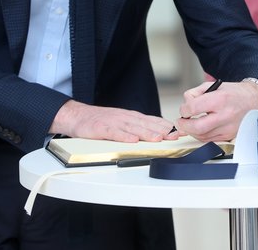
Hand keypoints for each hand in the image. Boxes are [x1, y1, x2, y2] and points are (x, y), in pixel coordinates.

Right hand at [49, 100, 177, 141]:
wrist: (77, 116)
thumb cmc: (101, 120)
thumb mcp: (122, 121)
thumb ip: (138, 127)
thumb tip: (158, 133)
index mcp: (131, 116)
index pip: (152, 120)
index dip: (166, 126)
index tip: (179, 131)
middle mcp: (125, 118)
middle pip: (145, 124)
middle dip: (161, 129)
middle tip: (174, 135)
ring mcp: (113, 122)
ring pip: (132, 128)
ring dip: (146, 133)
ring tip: (158, 138)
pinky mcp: (101, 128)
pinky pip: (114, 133)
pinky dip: (124, 137)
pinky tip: (132, 141)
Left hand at [174, 80, 257, 141]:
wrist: (253, 101)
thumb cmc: (234, 93)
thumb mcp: (214, 85)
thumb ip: (196, 93)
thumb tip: (185, 104)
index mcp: (220, 99)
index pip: (193, 108)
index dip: (184, 110)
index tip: (184, 110)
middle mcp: (225, 115)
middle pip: (197, 127)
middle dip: (184, 125)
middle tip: (181, 121)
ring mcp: (228, 128)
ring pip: (202, 136)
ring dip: (192, 131)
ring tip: (191, 123)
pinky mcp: (229, 136)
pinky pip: (210, 140)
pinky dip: (201, 135)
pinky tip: (200, 128)